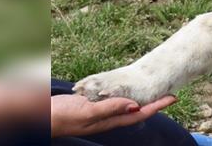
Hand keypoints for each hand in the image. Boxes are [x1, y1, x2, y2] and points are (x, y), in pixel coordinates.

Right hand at [50, 93, 176, 136]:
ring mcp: (98, 112)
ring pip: (126, 106)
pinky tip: (126, 90)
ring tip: (154, 90)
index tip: (173, 98)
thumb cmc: (61, 116)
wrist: (37, 116)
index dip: (157, 107)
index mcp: (108, 121)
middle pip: (136, 111)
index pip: (139, 114)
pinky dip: (124, 95)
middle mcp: (106, 118)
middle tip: (170, 93)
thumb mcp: (86, 112)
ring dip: (141, 100)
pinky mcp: (90, 105)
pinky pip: (113, 100)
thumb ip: (110, 108)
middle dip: (154, 103)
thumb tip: (136, 106)